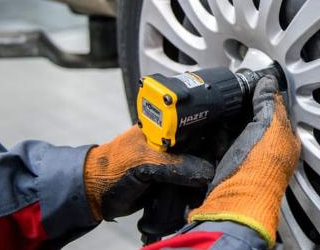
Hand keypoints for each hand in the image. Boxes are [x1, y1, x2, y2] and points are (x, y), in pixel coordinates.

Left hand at [83, 126, 212, 220]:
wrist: (94, 194)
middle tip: (220, 168)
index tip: (224, 145)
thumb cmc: (110, 168)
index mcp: (163, 127)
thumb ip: (174, 165)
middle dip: (212, 156)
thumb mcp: (144, 162)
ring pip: (197, 164)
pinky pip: (189, 182)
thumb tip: (204, 171)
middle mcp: (170, 142)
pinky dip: (195, 189)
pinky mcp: (169, 180)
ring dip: (204, 175)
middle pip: (202, 145)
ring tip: (212, 183)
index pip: (197, 124)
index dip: (212, 132)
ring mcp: (170, 161)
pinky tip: (200, 193)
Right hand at [188, 75, 300, 246]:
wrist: (233, 200)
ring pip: (235, 131)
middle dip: (241, 108)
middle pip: (253, 120)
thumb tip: (267, 82)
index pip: (275, 110)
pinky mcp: (226, 167)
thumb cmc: (258, 169)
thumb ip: (268, 102)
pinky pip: (219, 144)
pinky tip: (208, 127)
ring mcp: (245, 160)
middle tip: (230, 94)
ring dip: (225, 120)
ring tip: (218, 106)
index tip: (250, 83)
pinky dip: (214, 135)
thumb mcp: (268, 126)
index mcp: (284, 141)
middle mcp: (266, 152)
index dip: (263, 95)